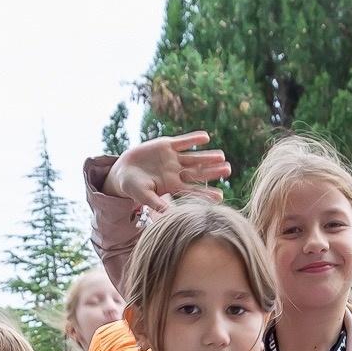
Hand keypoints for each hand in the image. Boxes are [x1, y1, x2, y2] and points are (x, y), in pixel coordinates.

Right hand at [105, 131, 232, 212]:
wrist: (123, 170)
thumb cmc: (133, 187)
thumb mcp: (143, 196)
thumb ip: (156, 203)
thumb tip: (167, 213)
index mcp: (173, 187)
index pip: (193, 191)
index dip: (206, 193)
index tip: (220, 196)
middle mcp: (176, 172)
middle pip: (198, 173)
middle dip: (213, 172)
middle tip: (228, 170)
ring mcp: (173, 159)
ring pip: (194, 157)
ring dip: (207, 156)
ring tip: (222, 156)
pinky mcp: (166, 145)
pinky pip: (183, 142)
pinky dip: (193, 139)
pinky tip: (206, 137)